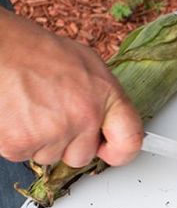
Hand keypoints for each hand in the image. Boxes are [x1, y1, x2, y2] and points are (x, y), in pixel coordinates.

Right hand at [0, 8, 142, 166]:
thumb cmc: (35, 51)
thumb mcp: (87, 65)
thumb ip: (102, 98)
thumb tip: (109, 122)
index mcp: (106, 96)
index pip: (130, 141)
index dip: (119, 151)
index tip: (110, 149)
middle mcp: (84, 116)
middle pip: (82, 156)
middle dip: (68, 143)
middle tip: (52, 114)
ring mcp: (53, 132)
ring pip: (50, 157)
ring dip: (40, 140)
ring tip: (31, 107)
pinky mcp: (20, 143)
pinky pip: (22, 155)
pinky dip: (16, 140)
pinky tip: (15, 114)